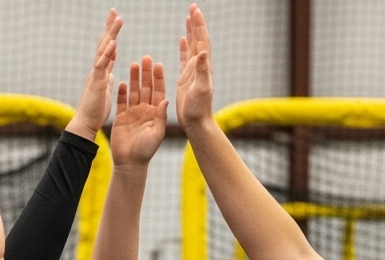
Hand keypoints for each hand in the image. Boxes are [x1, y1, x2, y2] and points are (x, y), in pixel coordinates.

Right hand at [66, 9, 120, 140]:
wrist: (86, 123)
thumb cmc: (95, 111)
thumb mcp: (106, 92)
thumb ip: (108, 81)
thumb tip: (111, 74)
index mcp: (102, 71)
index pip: (108, 49)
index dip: (112, 35)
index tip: (116, 21)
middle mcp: (98, 69)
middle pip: (104, 44)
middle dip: (110, 27)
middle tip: (114, 11)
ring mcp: (96, 74)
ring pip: (103, 50)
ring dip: (111, 33)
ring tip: (118, 19)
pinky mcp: (97, 82)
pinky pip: (102, 65)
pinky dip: (107, 53)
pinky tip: (113, 42)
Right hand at [110, 56, 167, 166]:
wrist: (130, 163)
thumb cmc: (146, 151)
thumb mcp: (156, 133)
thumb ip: (160, 117)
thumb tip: (165, 100)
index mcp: (155, 114)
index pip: (158, 92)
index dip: (158, 78)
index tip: (158, 64)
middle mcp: (145, 111)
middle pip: (146, 88)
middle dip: (146, 73)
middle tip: (146, 57)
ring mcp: (132, 113)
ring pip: (134, 91)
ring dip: (134, 78)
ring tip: (134, 63)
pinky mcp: (121, 118)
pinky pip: (121, 102)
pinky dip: (121, 92)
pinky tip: (121, 81)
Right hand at [176, 4, 213, 126]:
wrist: (196, 123)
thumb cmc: (198, 109)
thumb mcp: (200, 89)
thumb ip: (202, 71)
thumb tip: (202, 52)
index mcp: (202, 66)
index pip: (201, 40)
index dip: (198, 25)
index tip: (194, 10)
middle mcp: (199, 66)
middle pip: (198, 39)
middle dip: (196, 23)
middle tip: (192, 7)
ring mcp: (193, 71)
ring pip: (192, 46)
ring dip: (191, 31)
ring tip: (189, 17)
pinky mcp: (185, 78)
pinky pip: (185, 57)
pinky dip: (184, 47)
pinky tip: (182, 39)